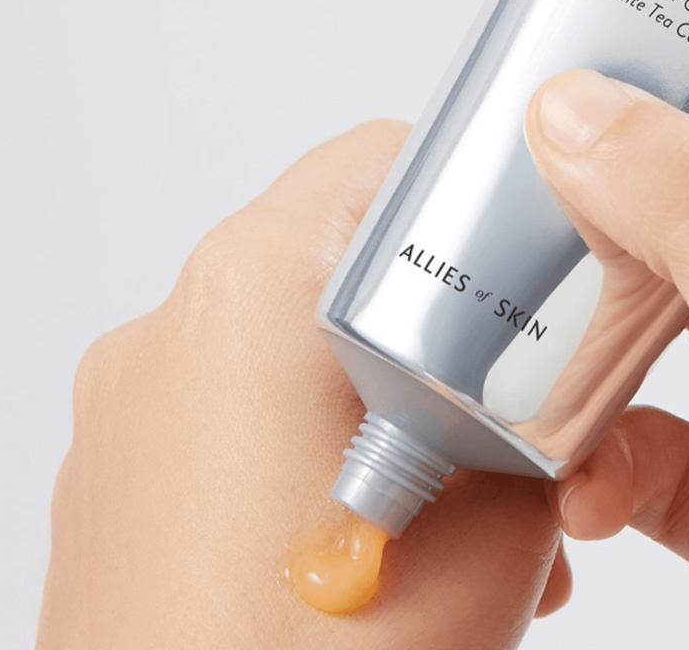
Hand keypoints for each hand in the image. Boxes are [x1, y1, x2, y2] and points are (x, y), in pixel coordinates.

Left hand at [36, 121, 567, 649]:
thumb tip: (569, 390)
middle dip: (429, 310)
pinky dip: (304, 437)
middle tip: (495, 394)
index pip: (372, 159)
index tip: (514, 242)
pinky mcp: (119, 475)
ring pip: (287, 337)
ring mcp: (130, 404)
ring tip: (436, 492)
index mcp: (252, 293)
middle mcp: (170, 327)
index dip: (461, 189)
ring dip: (371, 385)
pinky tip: (360, 529)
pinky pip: (231, 409)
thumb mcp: (497, 528)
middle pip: (334, 255)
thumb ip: (545, 424)